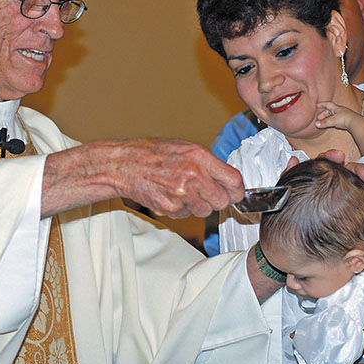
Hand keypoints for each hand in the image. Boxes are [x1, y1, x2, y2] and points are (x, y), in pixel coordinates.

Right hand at [120, 138, 244, 217]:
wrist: (126, 164)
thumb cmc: (154, 153)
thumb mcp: (186, 148)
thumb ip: (208, 163)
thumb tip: (228, 179)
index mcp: (200, 157)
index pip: (234, 180)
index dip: (237, 190)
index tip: (235, 192)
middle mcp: (194, 176)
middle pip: (222, 201)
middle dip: (217, 199)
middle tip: (205, 192)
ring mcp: (182, 194)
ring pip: (205, 211)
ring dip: (198, 205)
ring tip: (183, 190)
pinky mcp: (171, 208)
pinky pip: (187, 215)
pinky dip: (181, 209)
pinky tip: (170, 195)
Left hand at [287, 150, 363, 205]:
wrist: (295, 229)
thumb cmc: (292, 205)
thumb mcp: (289, 190)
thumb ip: (290, 175)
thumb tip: (293, 159)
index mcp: (318, 173)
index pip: (326, 160)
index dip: (332, 156)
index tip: (339, 156)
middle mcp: (333, 181)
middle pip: (348, 172)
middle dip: (359, 171)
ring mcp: (343, 194)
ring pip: (360, 189)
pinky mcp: (350, 210)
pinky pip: (363, 208)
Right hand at [315, 101, 357, 129]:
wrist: (355, 123)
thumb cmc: (346, 119)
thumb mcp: (333, 120)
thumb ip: (324, 122)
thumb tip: (316, 124)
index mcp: (336, 108)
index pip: (327, 104)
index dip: (322, 104)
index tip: (317, 105)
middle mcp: (339, 111)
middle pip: (329, 111)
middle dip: (323, 114)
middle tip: (318, 118)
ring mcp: (342, 116)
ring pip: (332, 116)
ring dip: (327, 119)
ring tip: (323, 122)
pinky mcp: (345, 121)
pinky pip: (336, 120)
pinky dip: (331, 122)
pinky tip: (330, 125)